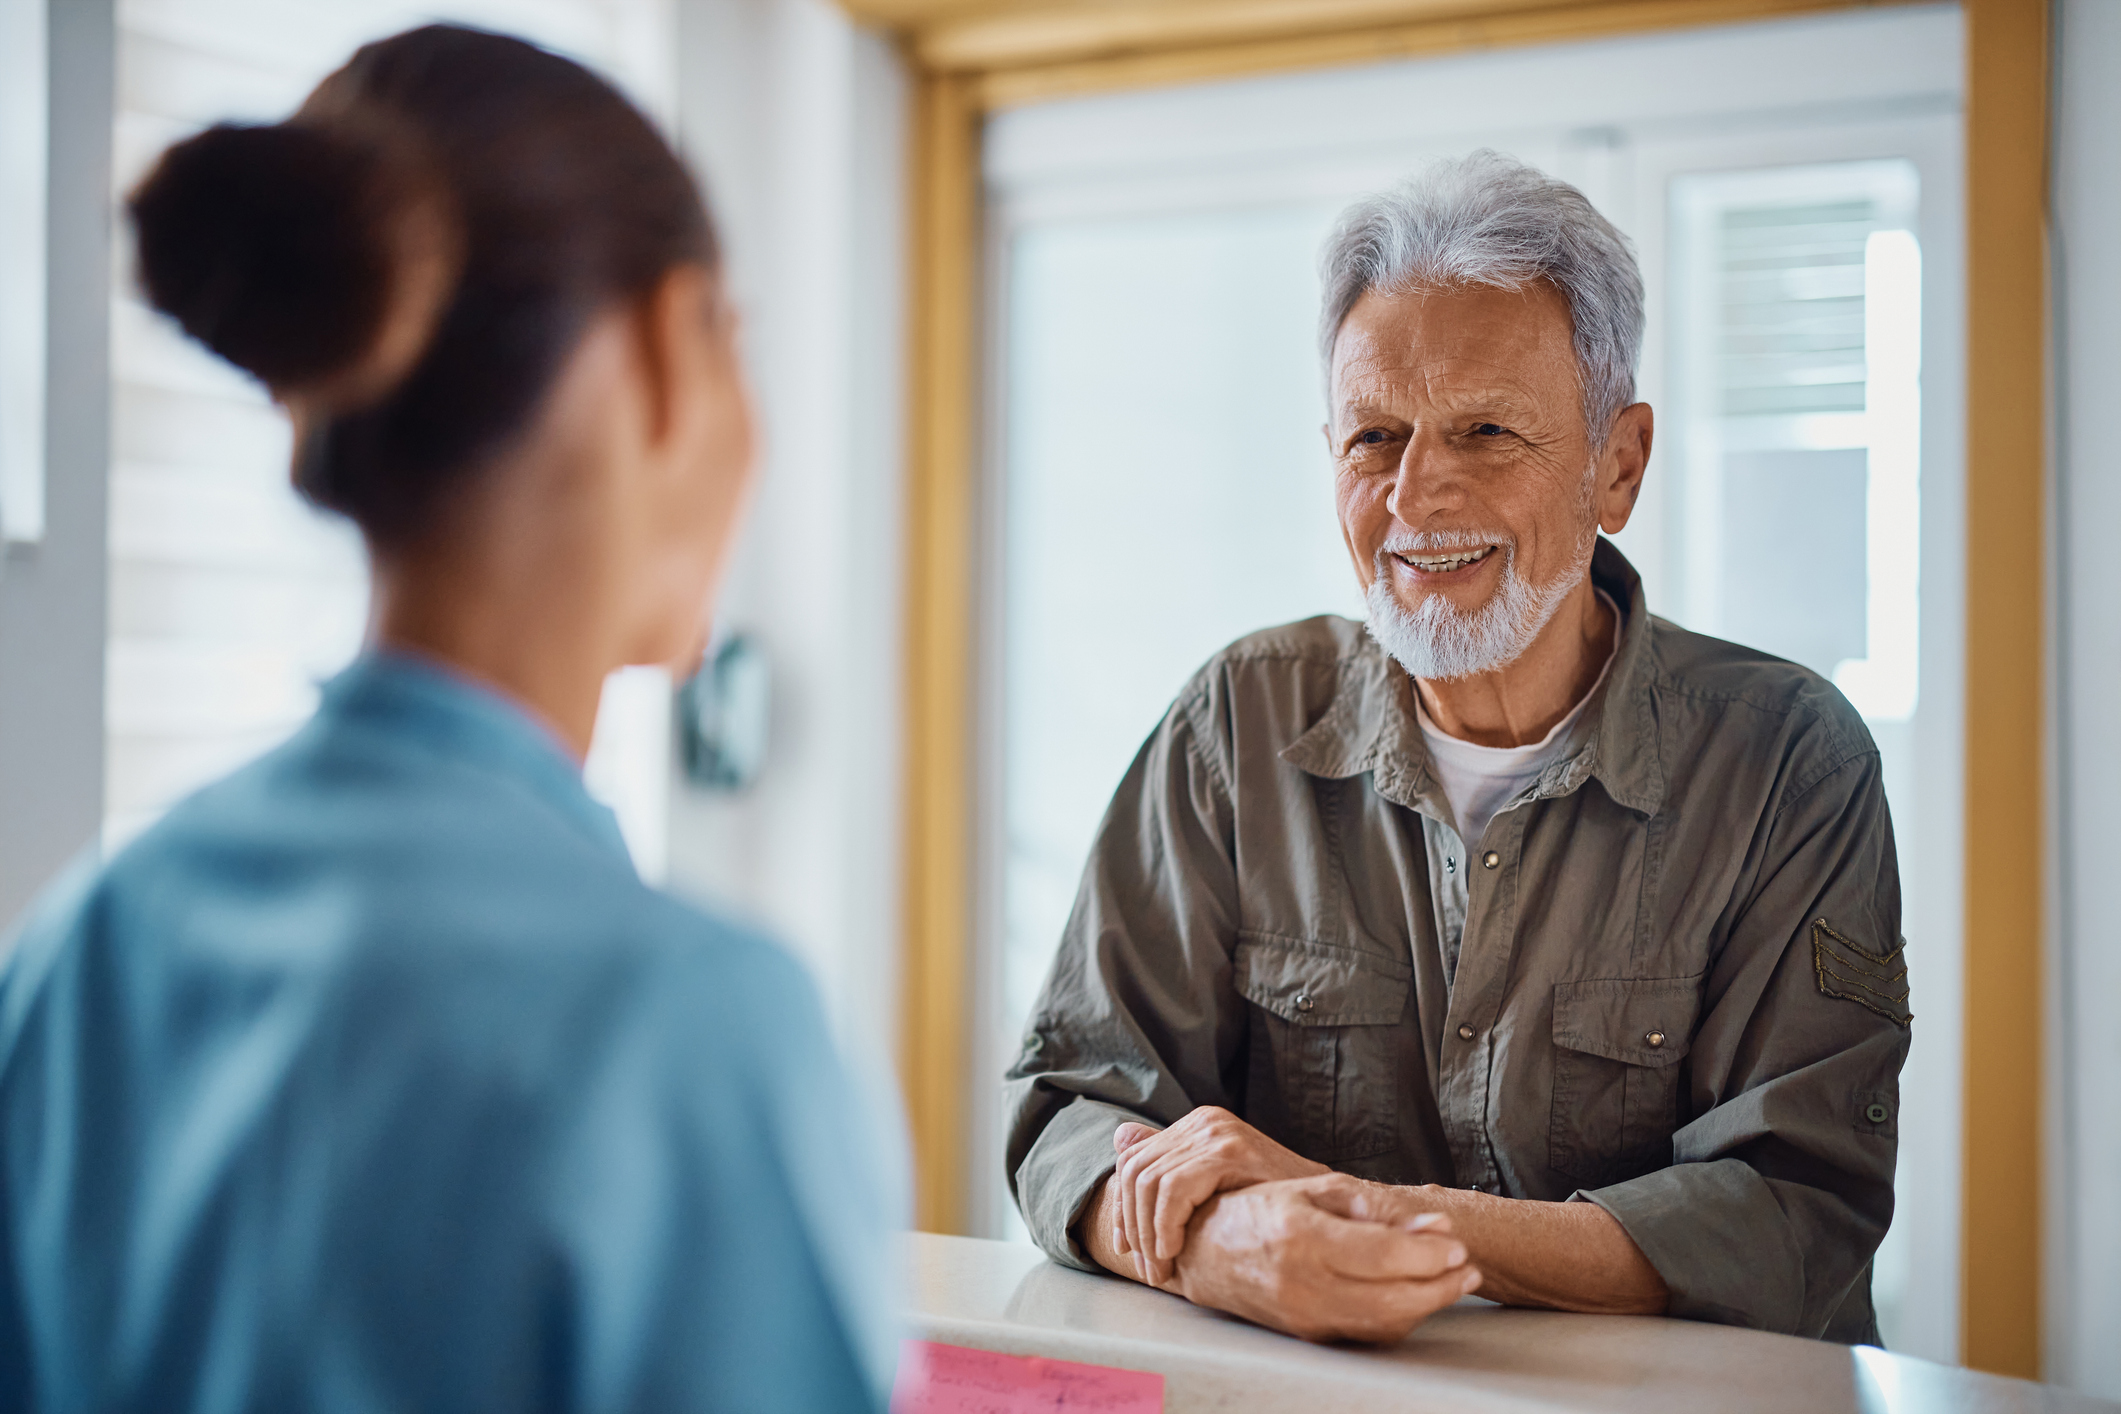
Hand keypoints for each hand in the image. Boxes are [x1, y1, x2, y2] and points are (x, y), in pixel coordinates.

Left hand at [1110, 1106, 1328, 1283]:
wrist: (1327, 1205)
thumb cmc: (1272, 1201)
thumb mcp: (1216, 1181)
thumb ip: (1170, 1161)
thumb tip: (1120, 1137)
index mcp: (1197, 1124)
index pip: (1135, 1161)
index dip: (1124, 1208)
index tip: (1127, 1248)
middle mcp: (1203, 1121)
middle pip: (1137, 1172)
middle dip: (1133, 1226)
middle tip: (1147, 1269)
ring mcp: (1216, 1133)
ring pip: (1150, 1183)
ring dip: (1148, 1234)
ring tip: (1161, 1268)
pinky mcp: (1228, 1152)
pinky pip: (1174, 1190)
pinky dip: (1165, 1224)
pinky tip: (1174, 1250)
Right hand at [1158, 1174, 1481, 1343]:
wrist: (1207, 1251)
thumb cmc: (1261, 1211)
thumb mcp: (1315, 1191)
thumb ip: (1374, 1208)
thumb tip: (1433, 1228)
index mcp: (1301, 1235)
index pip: (1381, 1254)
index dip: (1427, 1254)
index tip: (1455, 1245)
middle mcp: (1300, 1282)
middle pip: (1391, 1300)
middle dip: (1440, 1286)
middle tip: (1466, 1268)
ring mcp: (1303, 1315)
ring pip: (1383, 1324)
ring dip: (1428, 1305)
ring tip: (1452, 1280)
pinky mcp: (1307, 1335)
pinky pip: (1367, 1333)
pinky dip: (1400, 1318)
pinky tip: (1416, 1296)